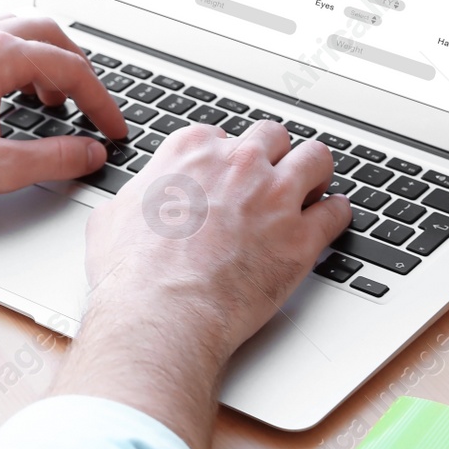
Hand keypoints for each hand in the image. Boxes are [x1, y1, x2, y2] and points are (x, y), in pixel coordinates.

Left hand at [0, 16, 126, 250]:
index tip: (114, 130)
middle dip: (81, 71)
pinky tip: (18, 95)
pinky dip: (23, 62)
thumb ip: (53, 159)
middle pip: (52, 34)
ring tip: (57, 103)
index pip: (72, 69)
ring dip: (50, 62)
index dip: (101, 102)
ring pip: (24, 32)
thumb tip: (91, 154)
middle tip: (93, 108)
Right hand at [50, 121, 349, 448]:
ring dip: (314, 173)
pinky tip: (330, 220)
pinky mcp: (300, 237)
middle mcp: (237, 163)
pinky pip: (336, 212)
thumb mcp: (112, 216)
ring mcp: (273, 197)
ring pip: (316, 159)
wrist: (161, 312)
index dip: (227, 157)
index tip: (228, 174)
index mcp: (191, 151)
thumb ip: (134, 196)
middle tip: (272, 177)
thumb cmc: (132, 272)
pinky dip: (335, 215)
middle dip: (274, 155)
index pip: (222, 136)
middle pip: (273, 137)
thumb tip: (134, 201)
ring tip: (312, 189)